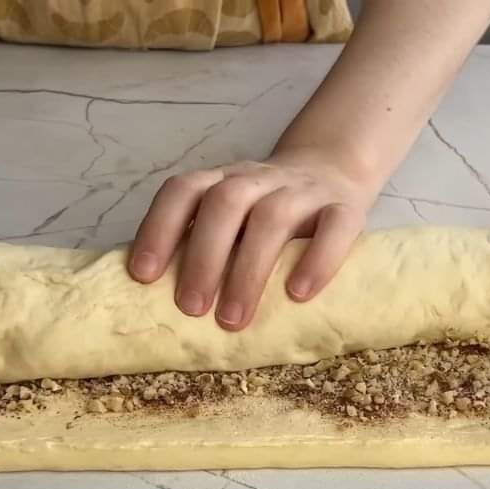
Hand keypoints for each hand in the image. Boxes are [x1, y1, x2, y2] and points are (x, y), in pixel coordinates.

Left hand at [127, 149, 374, 329]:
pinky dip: (317, 260)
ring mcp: (303, 190)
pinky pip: (334, 227)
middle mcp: (258, 179)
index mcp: (222, 181)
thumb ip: (199, 242)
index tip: (143, 276)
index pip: (183, 191)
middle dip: (203, 258)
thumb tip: (153, 302)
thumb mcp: (231, 217)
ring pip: (273, 218)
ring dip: (248, 271)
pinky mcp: (346, 207)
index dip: (159, 229)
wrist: (333, 168)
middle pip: (225, 203)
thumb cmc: (265, 213)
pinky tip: (298, 295)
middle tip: (190, 309)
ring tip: (233, 320)